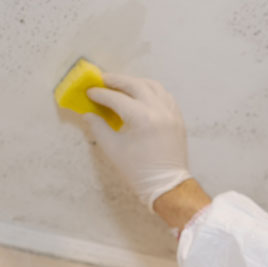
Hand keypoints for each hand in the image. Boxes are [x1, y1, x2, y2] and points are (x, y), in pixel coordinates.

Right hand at [83, 73, 192, 214]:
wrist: (167, 186)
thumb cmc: (139, 172)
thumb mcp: (113, 150)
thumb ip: (99, 128)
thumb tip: (89, 114)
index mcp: (142, 118)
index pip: (117, 98)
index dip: (101, 94)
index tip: (90, 92)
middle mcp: (159, 111)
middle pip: (136, 85)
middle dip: (117, 81)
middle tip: (103, 80)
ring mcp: (172, 114)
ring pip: (154, 86)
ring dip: (137, 83)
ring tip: (122, 86)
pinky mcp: (178, 119)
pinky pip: (166, 97)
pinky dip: (153, 92)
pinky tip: (143, 96)